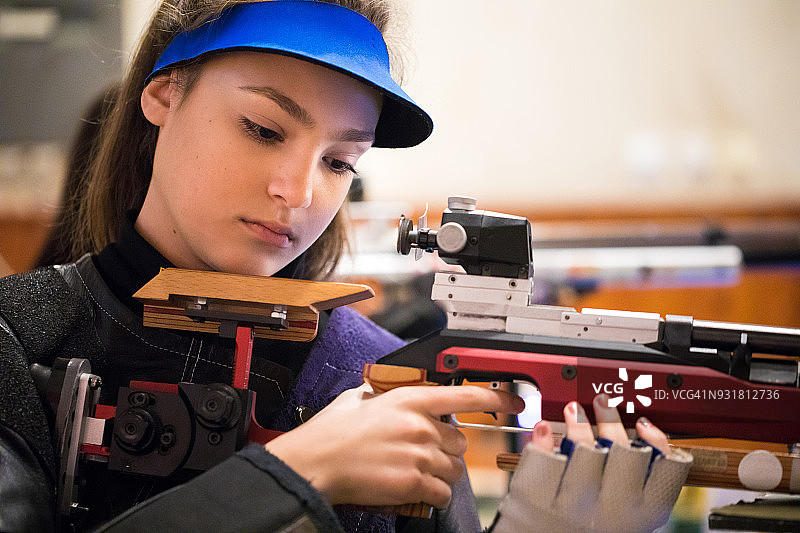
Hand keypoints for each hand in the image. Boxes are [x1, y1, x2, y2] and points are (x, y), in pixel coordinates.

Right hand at [264, 383, 523, 507]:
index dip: (496, 397)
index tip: (515, 401)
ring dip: (440, 474)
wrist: (316, 462)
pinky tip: (415, 490)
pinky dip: (433, 495)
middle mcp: (420, 425)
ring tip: (414, 473)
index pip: (466, 394)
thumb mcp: (357, 398)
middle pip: (459, 442)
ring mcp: (419, 454)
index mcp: (409, 399)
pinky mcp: (413, 483)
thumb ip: (380, 395)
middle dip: (445, 450)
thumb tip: (381, 394)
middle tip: (421, 454)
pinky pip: (442, 493)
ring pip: (454, 470)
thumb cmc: (331, 433)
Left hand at [494, 393, 692, 532]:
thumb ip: (637, 482)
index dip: (658, 441)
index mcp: (643, 514)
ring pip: (584, 451)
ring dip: (578, 424)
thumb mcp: (627, 515)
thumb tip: (642, 433)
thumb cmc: (590, 529)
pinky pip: (544, 462)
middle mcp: (615, 512)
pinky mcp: (541, 504)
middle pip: (623, 453)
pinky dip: (543, 440)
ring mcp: (577, 507)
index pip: (668, 470)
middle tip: (603, 403)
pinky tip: (543, 429)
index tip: (644, 425)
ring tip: (573, 410)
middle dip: (612, 422)